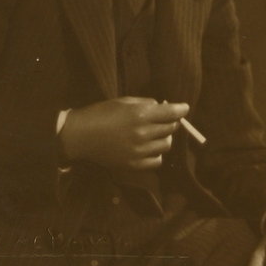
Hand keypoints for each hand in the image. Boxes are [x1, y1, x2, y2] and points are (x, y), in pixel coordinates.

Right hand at [59, 97, 188, 169]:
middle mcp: (143, 133)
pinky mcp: (134, 164)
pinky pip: (156, 160)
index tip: (184, 108)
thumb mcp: (123, 101)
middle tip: (164, 119)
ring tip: (155, 133)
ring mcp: (139, 151)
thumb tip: (162, 107)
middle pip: (171, 128)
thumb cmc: (101, 113)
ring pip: (166, 145)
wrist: (81, 136)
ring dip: (164, 137)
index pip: (171, 113)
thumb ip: (145, 104)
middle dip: (171, 122)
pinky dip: (157, 153)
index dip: (181, 109)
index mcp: (140, 114)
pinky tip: (149, 148)